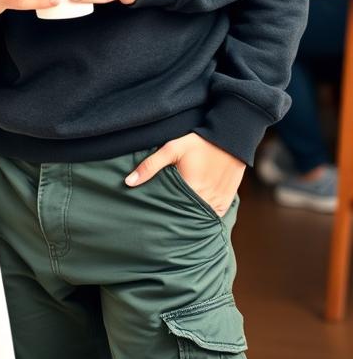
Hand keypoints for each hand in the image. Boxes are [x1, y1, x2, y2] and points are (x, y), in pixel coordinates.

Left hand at [124, 132, 245, 216]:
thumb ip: (150, 166)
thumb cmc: (200, 142)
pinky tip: (193, 214)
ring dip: (189, 218)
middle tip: (162, 220)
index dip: (160, 214)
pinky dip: (203, 216)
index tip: (151, 216)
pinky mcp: (226, 202)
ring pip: (199, 219)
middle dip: (173, 218)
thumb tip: (128, 182)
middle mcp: (205, 200)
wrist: (231, 138)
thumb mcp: (172, 149)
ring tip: (177, 217)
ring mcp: (217, 203)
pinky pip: (213, 216)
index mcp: (190, 189)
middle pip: (184, 217)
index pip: (170, 211)